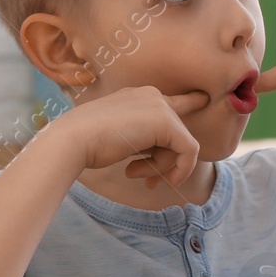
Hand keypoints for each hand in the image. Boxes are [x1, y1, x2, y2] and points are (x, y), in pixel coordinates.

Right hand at [54, 85, 208, 188]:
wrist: (73, 139)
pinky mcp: (167, 122)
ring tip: (134, 174)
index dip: (189, 102)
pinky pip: (189, 150)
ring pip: (179, 144)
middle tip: (149, 181)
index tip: (203, 99)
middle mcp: (152, 95)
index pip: (172, 100)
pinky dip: (181, 169)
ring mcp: (160, 106)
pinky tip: (166, 181)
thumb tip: (168, 158)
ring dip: (160, 166)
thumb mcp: (120, 136)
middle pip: (174, 133)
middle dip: (163, 160)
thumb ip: (144, 139)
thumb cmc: (87, 142)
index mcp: (138, 95)